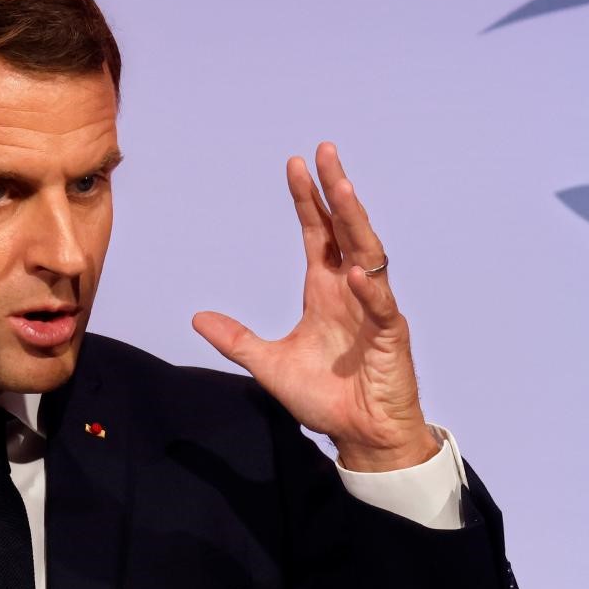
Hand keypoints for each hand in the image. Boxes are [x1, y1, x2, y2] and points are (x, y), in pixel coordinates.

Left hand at [192, 143, 438, 471]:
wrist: (359, 435)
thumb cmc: (326, 398)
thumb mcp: (268, 364)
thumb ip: (236, 339)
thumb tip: (198, 318)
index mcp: (326, 290)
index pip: (318, 234)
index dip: (308, 201)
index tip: (296, 165)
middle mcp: (352, 292)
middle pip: (346, 231)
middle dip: (336, 192)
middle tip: (326, 153)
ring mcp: (374, 311)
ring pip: (369, 256)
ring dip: (356, 223)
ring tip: (343, 190)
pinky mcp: (391, 339)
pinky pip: (382, 309)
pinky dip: (370, 291)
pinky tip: (357, 274)